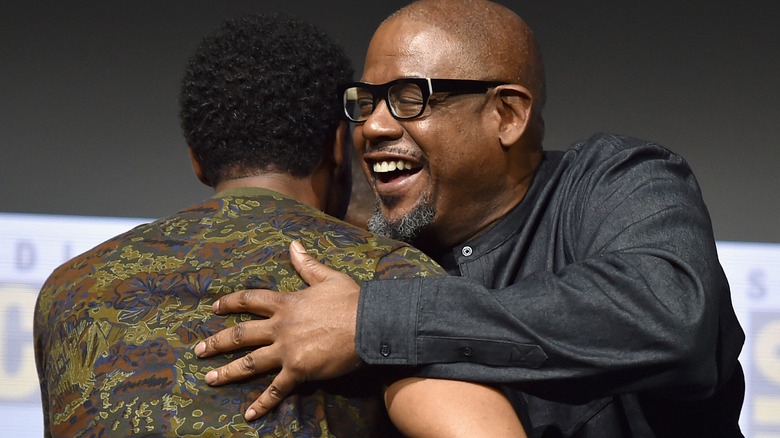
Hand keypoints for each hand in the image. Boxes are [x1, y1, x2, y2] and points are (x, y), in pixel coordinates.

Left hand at [194, 240, 362, 419]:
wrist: (368, 324)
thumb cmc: (352, 300)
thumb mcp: (328, 277)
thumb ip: (307, 264)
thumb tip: (293, 244)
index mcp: (286, 302)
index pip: (250, 300)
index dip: (230, 303)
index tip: (214, 307)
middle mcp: (280, 326)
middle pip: (241, 334)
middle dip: (217, 342)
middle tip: (199, 350)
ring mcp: (286, 350)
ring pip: (249, 363)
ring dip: (227, 372)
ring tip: (209, 379)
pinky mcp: (298, 370)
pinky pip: (276, 389)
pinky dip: (262, 404)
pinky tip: (248, 415)